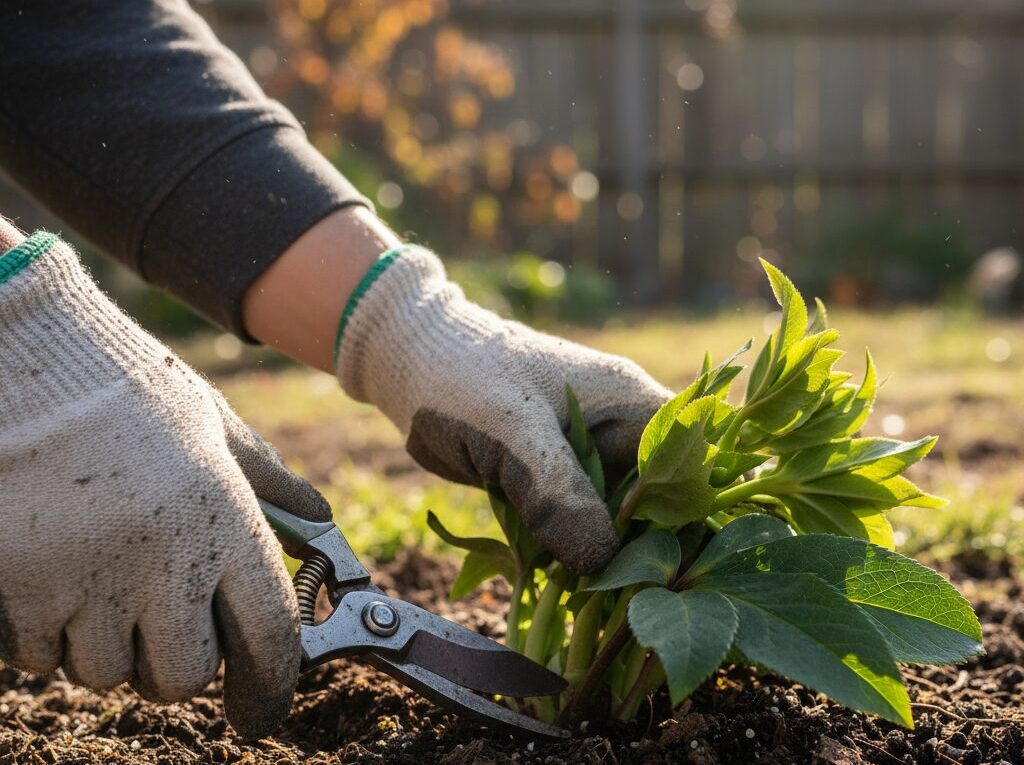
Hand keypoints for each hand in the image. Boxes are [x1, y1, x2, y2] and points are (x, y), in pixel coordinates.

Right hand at [0, 233, 328, 737]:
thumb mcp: (217, 430)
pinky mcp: (22, 591)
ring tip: (100, 579)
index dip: (270, 684)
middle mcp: (163, 561)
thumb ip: (271, 486)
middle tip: (163, 622)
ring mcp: (87, 581)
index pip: (269, 634)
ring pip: (108, 673)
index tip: (261, 709)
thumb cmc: (131, 394)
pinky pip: (41, 656)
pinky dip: (49, 635)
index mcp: (224, 520)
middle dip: (177, 664)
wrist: (31, 366)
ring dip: (109, 647)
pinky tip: (54, 575)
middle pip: (184, 676)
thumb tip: (320, 518)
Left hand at [336, 246, 670, 573]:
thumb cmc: (465, 376)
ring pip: (621, 522)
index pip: (697, 459)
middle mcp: (621, 434)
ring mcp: (590, 460)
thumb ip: (559, 490)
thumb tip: (604, 561)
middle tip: (632, 598)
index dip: (703, 511)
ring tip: (594, 600)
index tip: (690, 565)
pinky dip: (573, 553)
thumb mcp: (513, 430)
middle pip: (665, 501)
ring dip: (609, 559)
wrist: (410, 366)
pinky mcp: (558, 483)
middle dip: (652, 548)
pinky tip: (562, 583)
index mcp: (631, 402)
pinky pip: (580, 526)